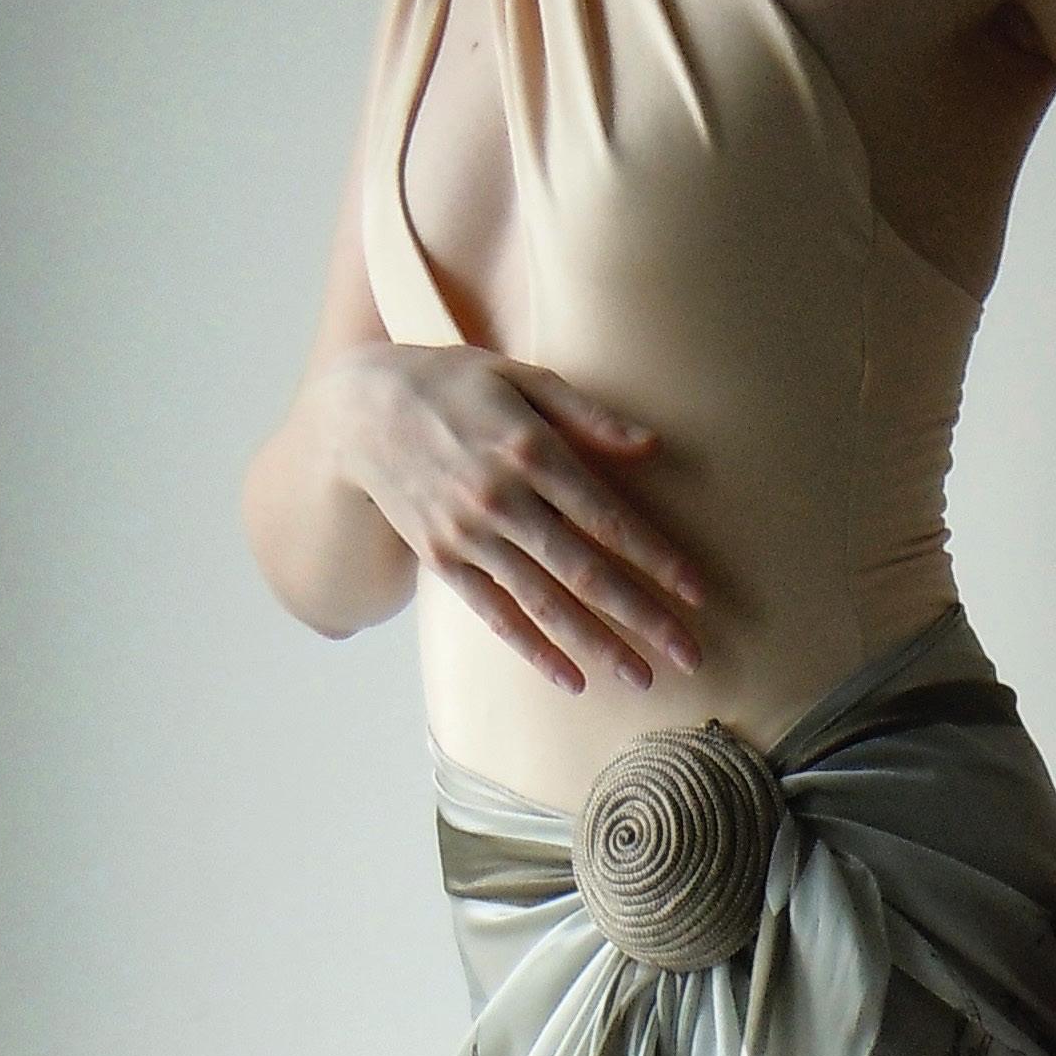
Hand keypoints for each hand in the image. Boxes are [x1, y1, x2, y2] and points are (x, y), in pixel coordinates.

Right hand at [326, 342, 707, 694]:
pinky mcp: (443, 561)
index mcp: (529, 449)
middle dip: (642, 616)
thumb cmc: (452, 385)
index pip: (606, 516)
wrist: (359, 412)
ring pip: (545, 602)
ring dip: (598, 645)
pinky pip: (496, 615)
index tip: (696, 592)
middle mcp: (501, 498)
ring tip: (641, 678)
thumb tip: (650, 446)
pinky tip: (572, 680)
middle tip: (688, 655)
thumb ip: (586, 414)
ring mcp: (469, 535)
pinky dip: (534, 650)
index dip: (655, 558)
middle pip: (585, 570)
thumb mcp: (519, 376)